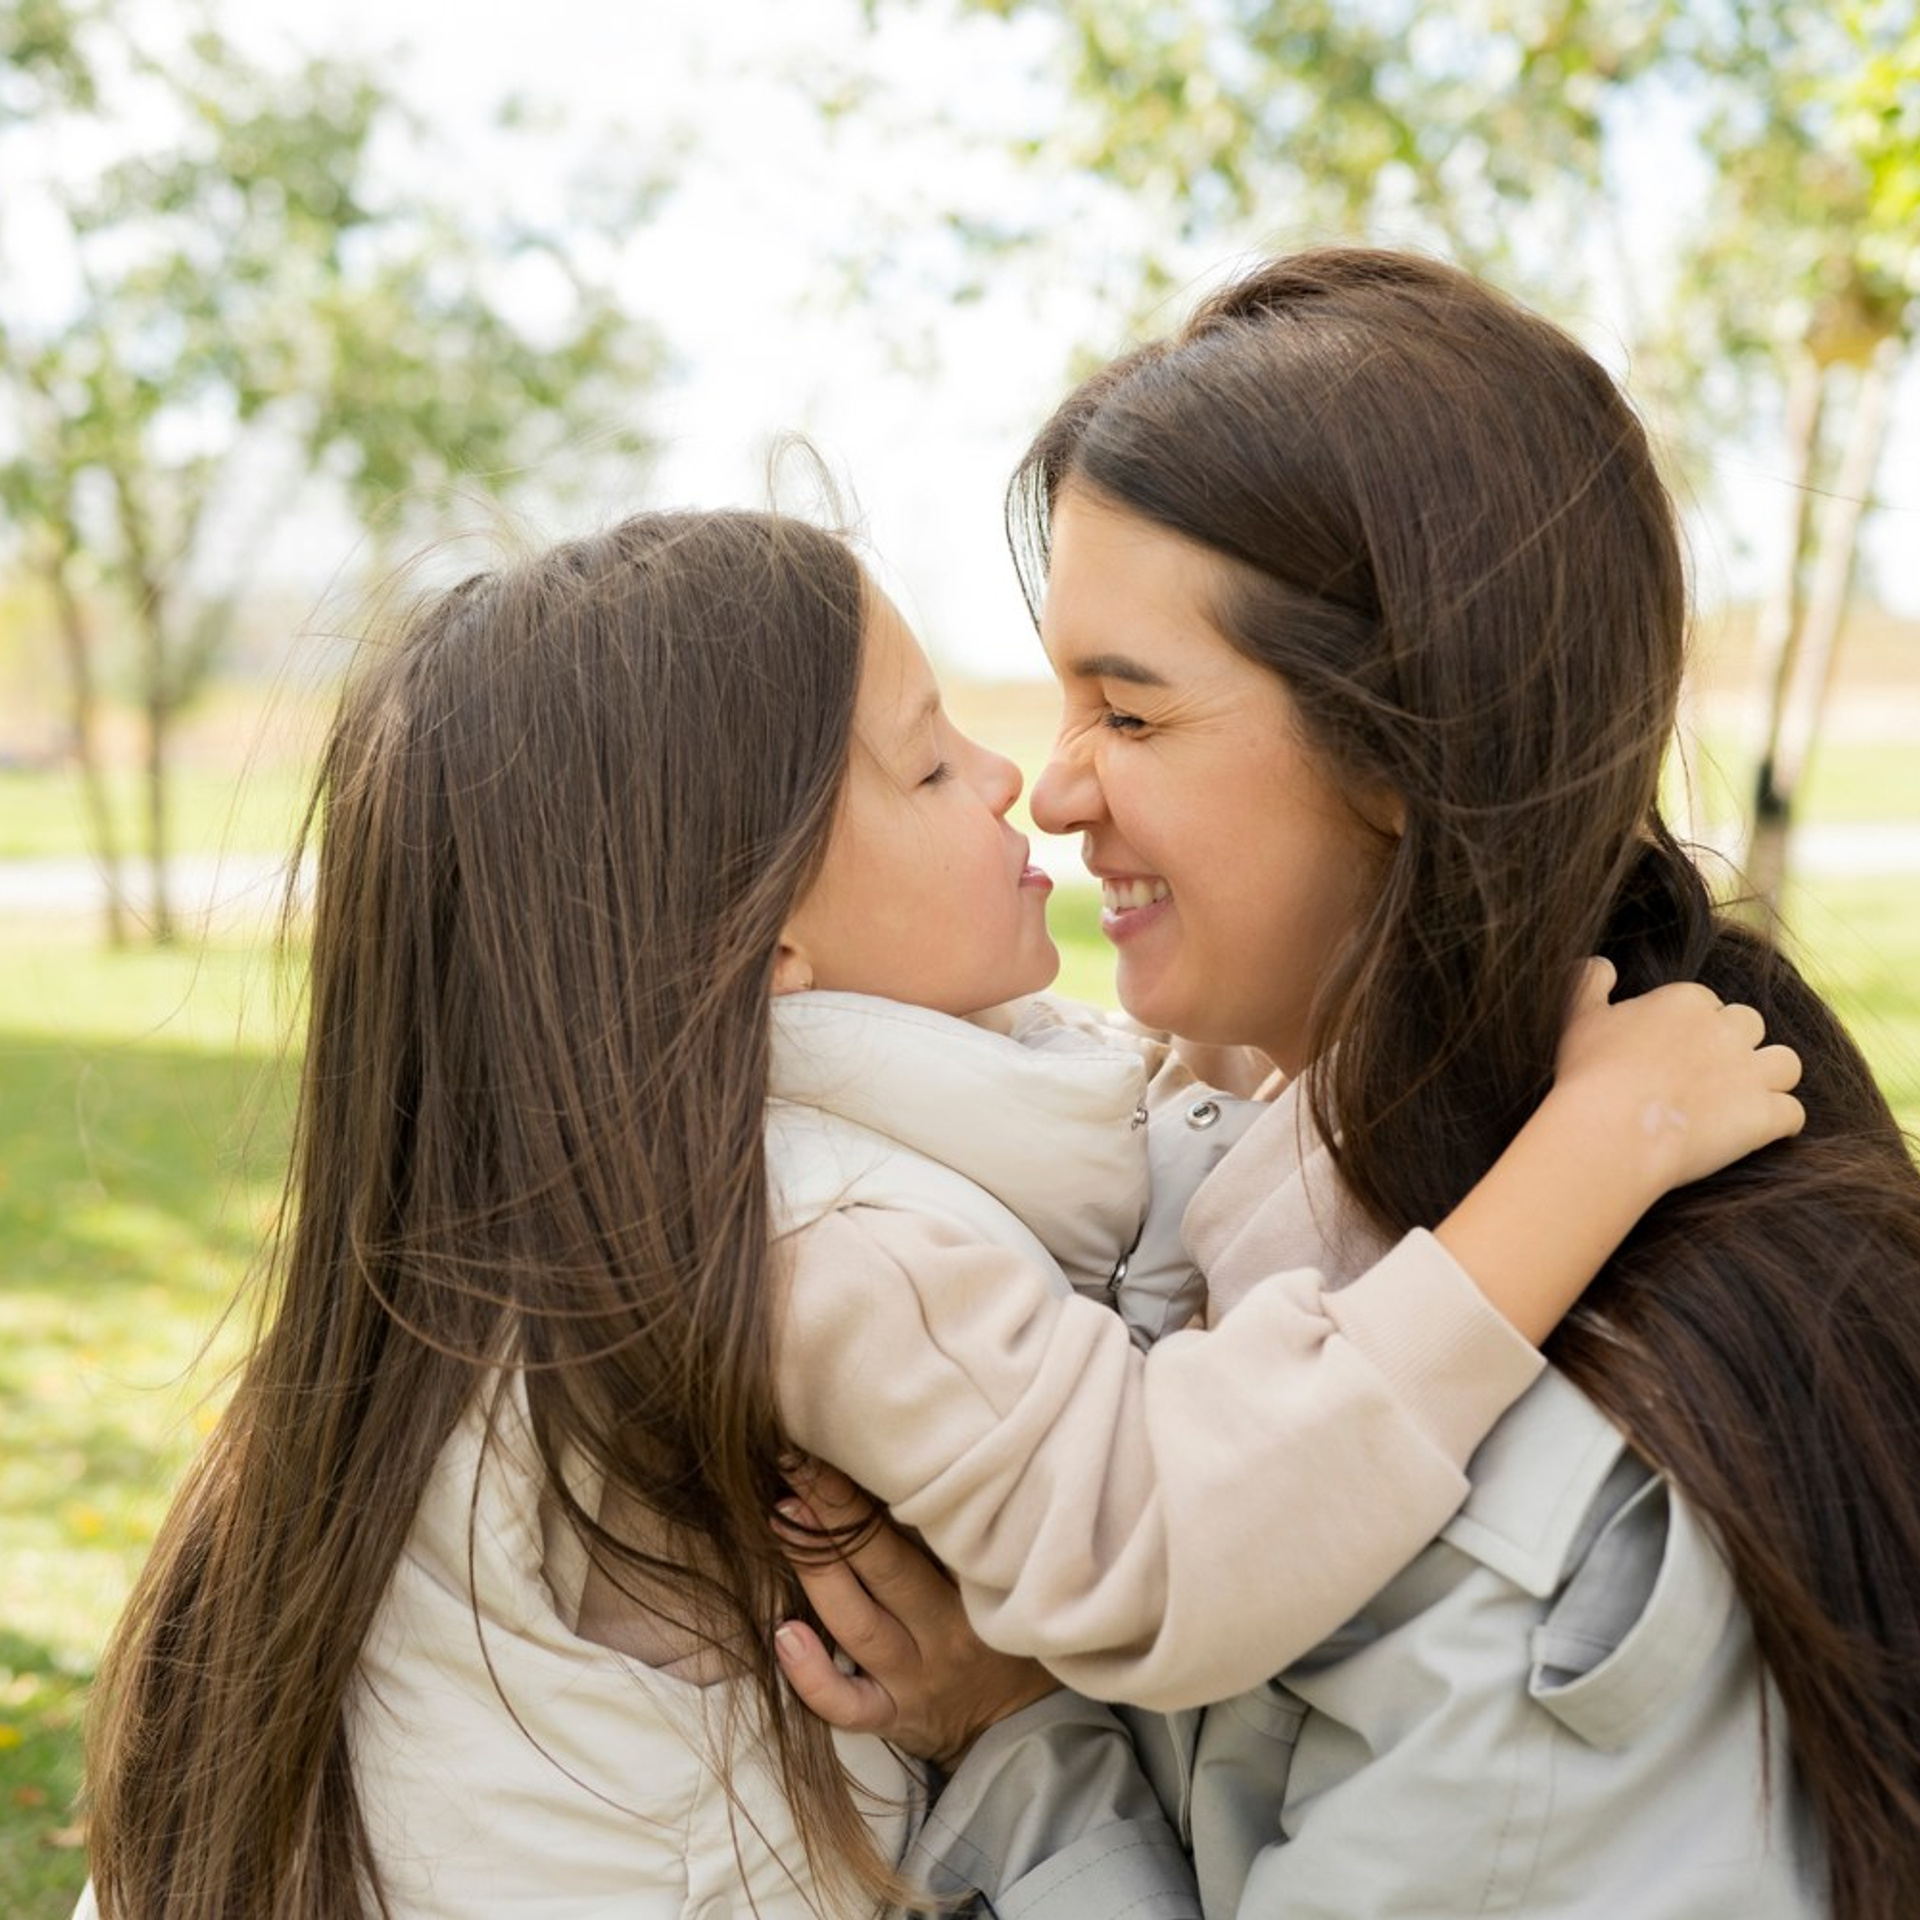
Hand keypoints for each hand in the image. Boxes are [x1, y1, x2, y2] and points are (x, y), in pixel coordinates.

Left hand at [772, 1460, 1058, 1771]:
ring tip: (784, 1523)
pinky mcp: (893, 1718)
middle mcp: (944, 1632)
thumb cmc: (1003, 1627)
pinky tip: (785, 1635)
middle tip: (797, 1470)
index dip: (876, 1490)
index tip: (834, 1451)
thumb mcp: (1001, 1577)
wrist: (1022, 1719)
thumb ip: (962, 1535)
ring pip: (859, 1627)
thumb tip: (906, 1464)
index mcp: (975, 1589)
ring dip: (817, 1573)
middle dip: (837, 1515)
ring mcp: (915, 1678)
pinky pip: (848, 1705)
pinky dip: (812, 1676)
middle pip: (886, 1568)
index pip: (928, 1530)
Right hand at [1550, 957, 1804, 1192]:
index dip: (1691, 1028)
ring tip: (1745, 1099)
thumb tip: (1604, 966)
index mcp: (1685, 1000)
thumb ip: (1590, 980)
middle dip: (1735, 1047)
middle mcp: (1726, 1029)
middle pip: (1750, 1026)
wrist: (1610, 1131)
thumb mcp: (1576, 1015)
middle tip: (1708, 1076)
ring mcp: (1750, 1072)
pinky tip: (1760, 1133)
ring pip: (1786, 1063)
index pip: (1707, 1003)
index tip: (1672, 1054)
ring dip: (1770, 1078)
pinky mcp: (1764, 1115)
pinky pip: (1793, 1114)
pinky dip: (1781, 1123)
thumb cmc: (1587, 1073)